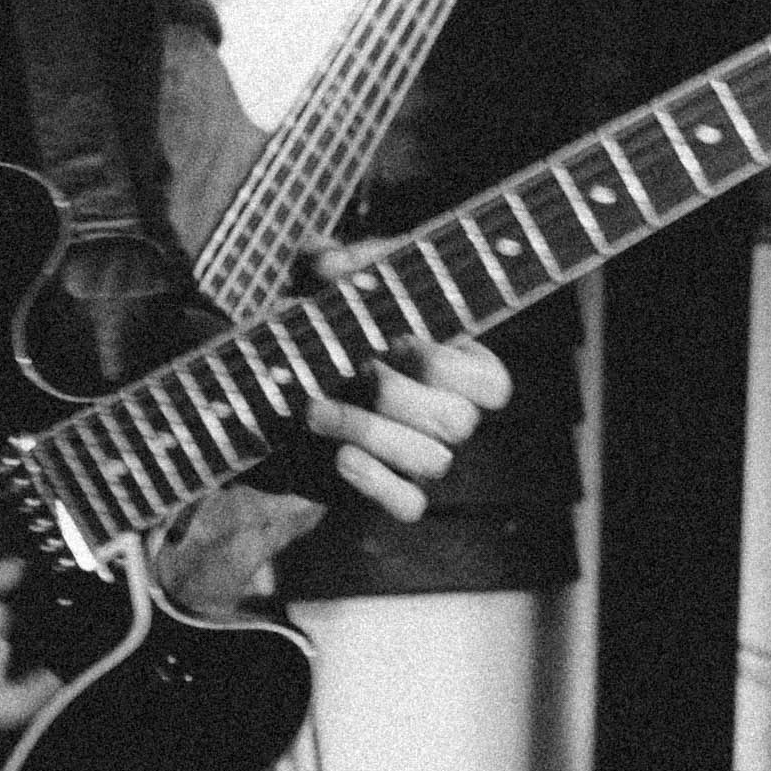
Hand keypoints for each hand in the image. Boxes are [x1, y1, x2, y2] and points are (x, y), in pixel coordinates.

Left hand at [296, 238, 515, 517]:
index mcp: (457, 367)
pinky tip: (338, 456)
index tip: (397, 340)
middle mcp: (450, 417)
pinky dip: (374, 483)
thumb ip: (338, 264)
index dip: (448, 366)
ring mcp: (423, 459)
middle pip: (458, 422)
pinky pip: (406, 505)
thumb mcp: (329, 286)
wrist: (277, 390)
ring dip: (368, 432)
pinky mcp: (389, 493)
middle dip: (399, 396)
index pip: (494, 384)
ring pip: (432, 462)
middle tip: (355, 371)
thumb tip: (333, 265)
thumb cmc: (325, 327)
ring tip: (313, 408)